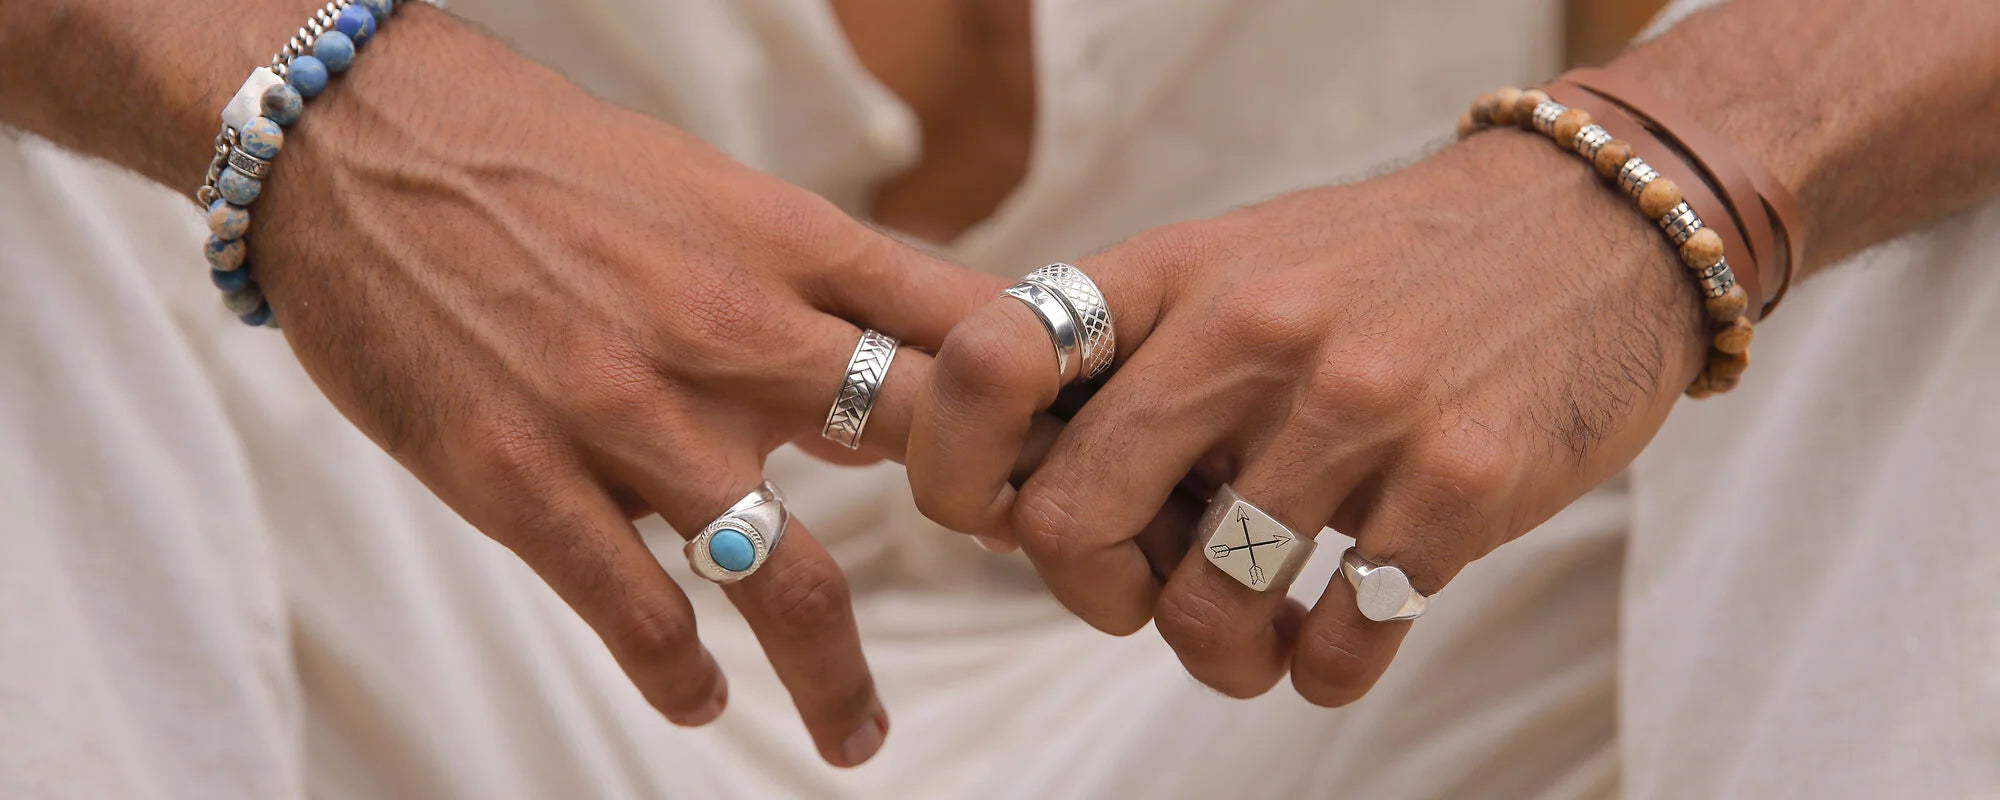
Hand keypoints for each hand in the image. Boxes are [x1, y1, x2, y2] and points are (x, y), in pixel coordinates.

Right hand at [247, 8, 1001, 764]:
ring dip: (839, 681)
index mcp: (787, 246)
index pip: (968, 326)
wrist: (357, 141)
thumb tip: (903, 357)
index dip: (1042, 403)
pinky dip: (679, 673)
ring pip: (790, 578)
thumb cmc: (546, 165)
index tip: (1079, 462)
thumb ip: (812, 282)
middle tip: (1012, 593)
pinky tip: (698, 696)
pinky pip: (637, 609)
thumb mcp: (711, 191)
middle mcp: (732, 330)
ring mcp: (628, 410)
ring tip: (860, 736)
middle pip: (922, 445)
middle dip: (992, 524)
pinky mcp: (520, 474)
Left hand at [910, 129, 1707, 702]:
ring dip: (1218, 655)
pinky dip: (1324, 671)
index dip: (953, 462)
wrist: (1595, 229)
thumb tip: (1017, 497)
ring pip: (1204, 611)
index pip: (995, 361)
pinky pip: (1339, 646)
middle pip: (1071, 523)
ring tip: (1256, 636)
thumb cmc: (1388, 268)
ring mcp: (1359, 409)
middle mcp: (1253, 333)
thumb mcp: (1243, 261)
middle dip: (1092, 596)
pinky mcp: (1459, 486)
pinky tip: (1341, 630)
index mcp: (1179, 272)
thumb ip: (1134, 356)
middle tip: (1141, 597)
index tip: (996, 514)